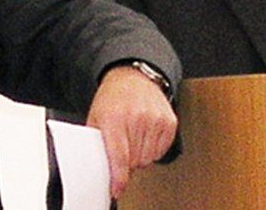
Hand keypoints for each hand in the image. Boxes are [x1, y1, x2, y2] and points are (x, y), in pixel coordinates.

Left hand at [86, 65, 177, 198]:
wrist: (133, 77)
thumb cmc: (113, 98)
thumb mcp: (96, 117)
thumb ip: (97, 144)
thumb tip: (100, 169)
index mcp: (114, 117)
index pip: (119, 156)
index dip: (119, 177)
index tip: (117, 188)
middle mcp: (137, 117)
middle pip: (134, 161)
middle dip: (127, 160)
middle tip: (123, 145)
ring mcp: (155, 119)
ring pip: (148, 158)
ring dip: (140, 155)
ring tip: (134, 136)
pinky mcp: (169, 121)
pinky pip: (161, 151)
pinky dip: (153, 148)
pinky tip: (145, 134)